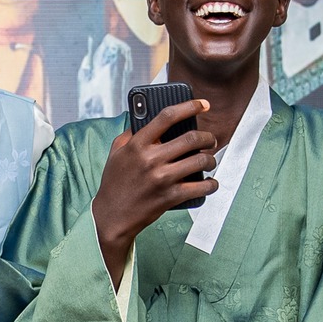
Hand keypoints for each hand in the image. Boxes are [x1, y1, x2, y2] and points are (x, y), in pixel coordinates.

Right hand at [90, 99, 218, 283]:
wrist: (111, 217)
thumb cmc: (114, 183)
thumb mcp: (116, 153)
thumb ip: (132, 134)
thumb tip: (148, 118)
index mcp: (137, 144)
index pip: (167, 117)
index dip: (190, 106)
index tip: (203, 104)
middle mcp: (150, 159)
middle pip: (191, 138)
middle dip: (208, 137)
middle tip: (210, 139)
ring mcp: (162, 178)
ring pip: (200, 161)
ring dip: (211, 159)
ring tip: (210, 160)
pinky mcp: (170, 197)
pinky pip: (201, 187)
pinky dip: (211, 184)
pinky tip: (211, 182)